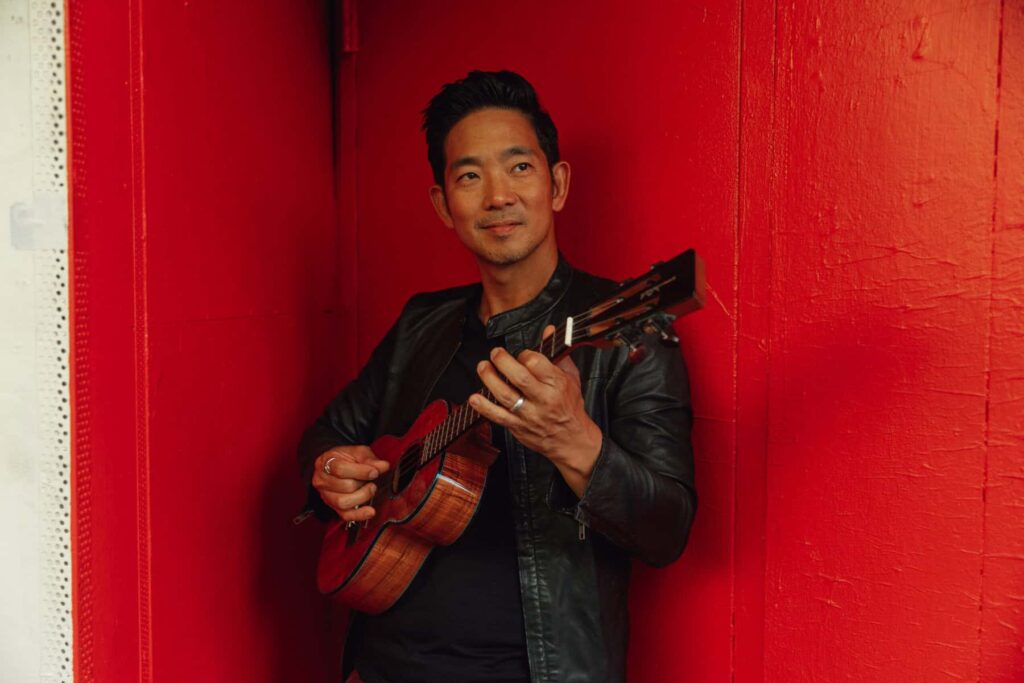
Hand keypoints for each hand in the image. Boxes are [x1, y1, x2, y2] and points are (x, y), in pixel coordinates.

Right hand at [312, 445, 389, 521]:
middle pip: (344, 486)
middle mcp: (322, 481)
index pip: (340, 469)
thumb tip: (383, 466)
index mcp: (325, 463)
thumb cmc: (345, 458)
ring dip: (362, 496)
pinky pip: (345, 515)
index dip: (360, 472)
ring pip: (343, 502)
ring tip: (370, 489)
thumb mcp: (357, 452)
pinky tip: (370, 511)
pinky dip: (359, 514)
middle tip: (372, 480)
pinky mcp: (333, 507)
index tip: (374, 472)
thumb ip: (370, 459)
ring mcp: (326, 495)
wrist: (337, 465)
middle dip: (363, 483)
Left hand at [470, 325, 601, 495]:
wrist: (572, 440)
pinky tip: (474, 398)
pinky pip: (498, 417)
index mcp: (557, 385)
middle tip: (495, 353)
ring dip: (490, 379)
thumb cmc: (570, 406)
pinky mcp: (518, 427)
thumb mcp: (571, 377)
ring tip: (483, 367)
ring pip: (506, 396)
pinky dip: (484, 407)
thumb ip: (558, 354)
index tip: (521, 354)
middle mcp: (543, 400)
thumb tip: (548, 331)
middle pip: (520, 378)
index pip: (537, 364)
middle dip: (503, 362)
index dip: (525, 354)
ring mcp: (529, 415)